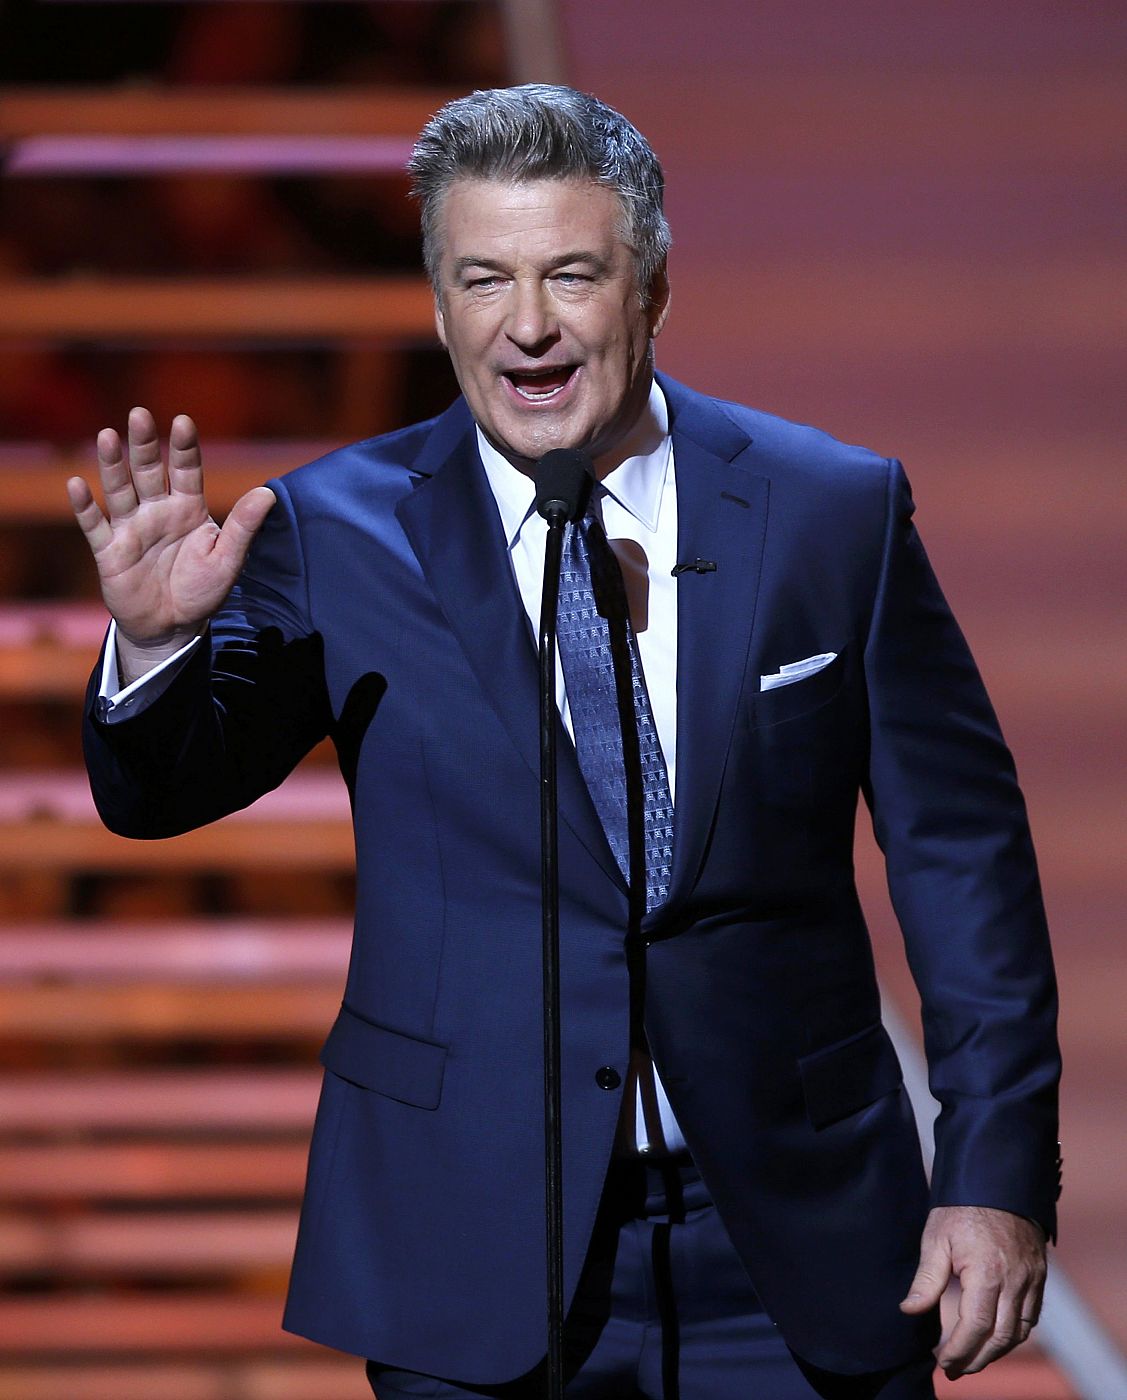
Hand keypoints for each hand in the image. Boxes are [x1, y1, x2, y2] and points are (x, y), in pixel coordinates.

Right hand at [68, 407, 275, 681]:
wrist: (173, 628)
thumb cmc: (203, 590)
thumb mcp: (228, 559)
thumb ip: (244, 526)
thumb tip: (269, 493)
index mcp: (188, 508)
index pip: (186, 470)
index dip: (184, 447)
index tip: (182, 421)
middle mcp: (157, 511)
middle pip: (148, 471)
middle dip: (143, 444)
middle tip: (139, 414)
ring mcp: (131, 528)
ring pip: (119, 490)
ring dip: (112, 464)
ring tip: (107, 436)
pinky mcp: (110, 551)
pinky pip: (95, 526)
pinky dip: (85, 506)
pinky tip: (77, 483)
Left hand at [900, 1205, 1046, 1378]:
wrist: (996, 1179)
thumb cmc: (961, 1208)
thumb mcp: (935, 1238)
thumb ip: (926, 1280)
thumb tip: (909, 1310)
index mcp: (987, 1272)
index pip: (976, 1326)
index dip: (960, 1350)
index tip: (943, 1363)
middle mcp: (1015, 1280)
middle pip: (1001, 1337)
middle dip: (978, 1359)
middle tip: (955, 1370)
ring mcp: (1031, 1279)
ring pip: (1019, 1331)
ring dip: (997, 1351)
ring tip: (972, 1359)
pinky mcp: (1039, 1275)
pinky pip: (1031, 1316)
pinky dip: (1014, 1334)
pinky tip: (995, 1338)